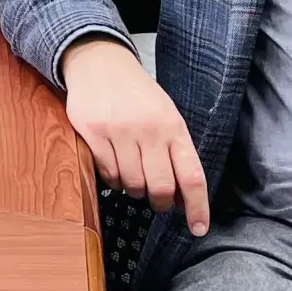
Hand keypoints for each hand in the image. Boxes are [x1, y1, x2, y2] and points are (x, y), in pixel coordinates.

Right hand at [60, 37, 209, 235]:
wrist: (99, 62)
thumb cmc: (136, 93)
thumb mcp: (165, 114)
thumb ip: (174, 150)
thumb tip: (182, 195)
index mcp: (173, 126)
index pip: (192, 176)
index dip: (197, 207)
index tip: (198, 228)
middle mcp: (149, 130)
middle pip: (160, 187)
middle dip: (160, 203)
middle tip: (157, 201)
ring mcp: (120, 131)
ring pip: (132, 184)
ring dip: (134, 190)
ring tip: (133, 177)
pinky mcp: (93, 133)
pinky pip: (107, 173)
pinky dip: (113, 179)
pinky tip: (114, 167)